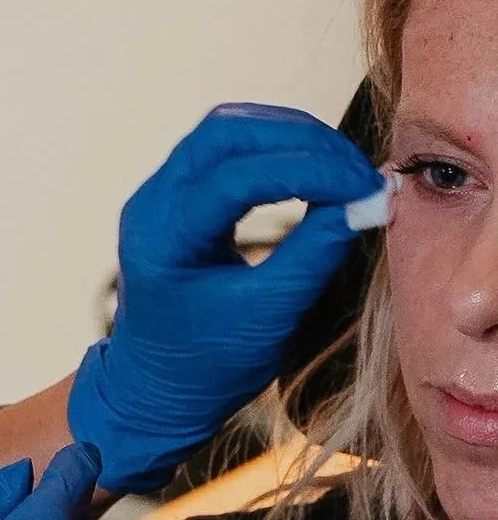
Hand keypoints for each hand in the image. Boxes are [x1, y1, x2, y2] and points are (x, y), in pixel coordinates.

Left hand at [68, 103, 383, 495]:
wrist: (157, 389)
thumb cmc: (208, 365)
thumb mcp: (269, 315)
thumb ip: (315, 254)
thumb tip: (367, 201)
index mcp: (162, 238)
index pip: (237, 176)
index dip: (309, 171)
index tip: (363, 186)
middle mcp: (151, 204)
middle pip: (226, 132)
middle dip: (300, 139)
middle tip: (355, 169)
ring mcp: (158, 195)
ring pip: (224, 130)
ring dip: (287, 136)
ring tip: (340, 166)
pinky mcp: (177, 196)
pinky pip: (223, 150)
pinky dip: (271, 149)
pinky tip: (310, 169)